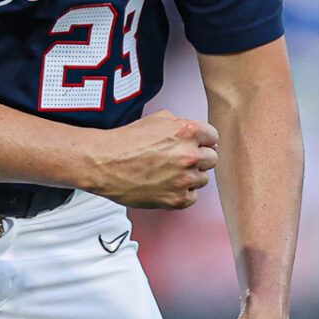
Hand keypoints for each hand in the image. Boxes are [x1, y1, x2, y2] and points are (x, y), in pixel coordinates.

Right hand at [84, 109, 217, 209]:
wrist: (104, 163)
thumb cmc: (127, 140)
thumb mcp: (157, 119)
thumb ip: (182, 124)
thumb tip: (200, 135)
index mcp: (188, 131)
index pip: (213, 137)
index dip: (202, 140)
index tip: (194, 145)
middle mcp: (190, 155)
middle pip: (212, 158)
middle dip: (199, 157)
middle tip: (179, 159)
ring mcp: (184, 179)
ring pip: (203, 179)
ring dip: (191, 176)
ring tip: (169, 172)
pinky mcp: (177, 199)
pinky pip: (192, 197)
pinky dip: (182, 192)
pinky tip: (166, 185)